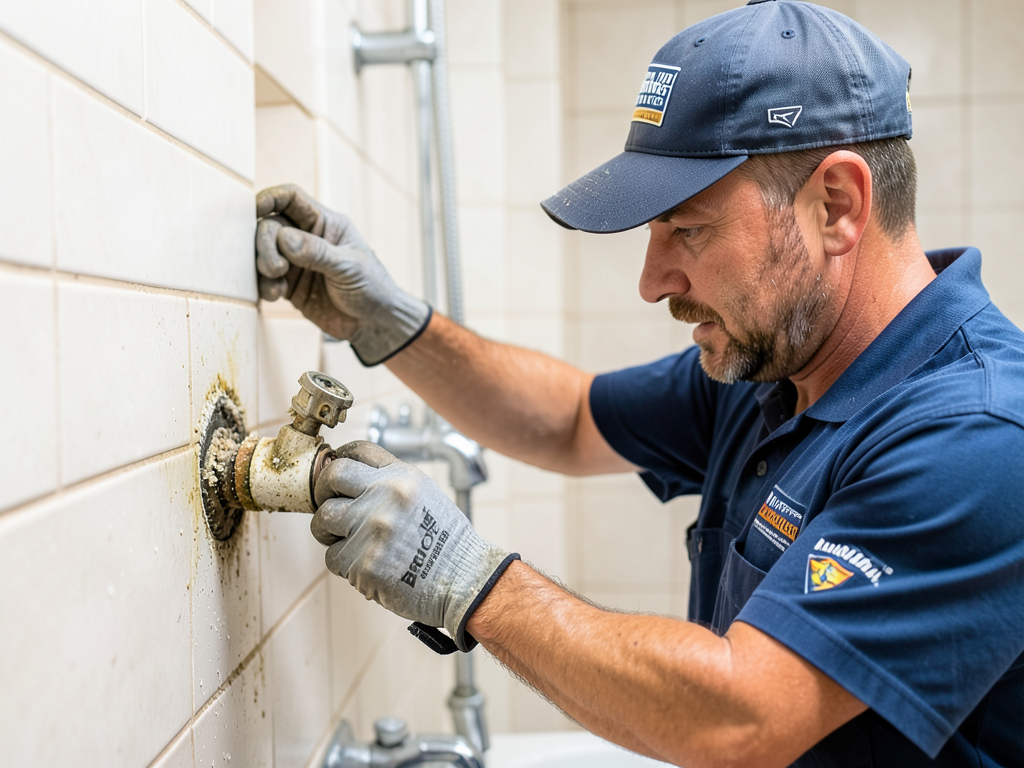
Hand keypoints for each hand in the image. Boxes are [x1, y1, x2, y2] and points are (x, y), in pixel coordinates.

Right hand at [255, 184, 430, 365]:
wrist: (374, 323)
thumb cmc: (373, 287)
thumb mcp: (350, 267)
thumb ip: (318, 253)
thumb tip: (283, 237)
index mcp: (325, 223)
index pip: (290, 198)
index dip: (270, 198)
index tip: (254, 209)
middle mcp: (305, 238)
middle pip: (270, 226)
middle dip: (265, 243)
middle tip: (276, 268)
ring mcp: (294, 262)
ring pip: (262, 252)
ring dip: (262, 265)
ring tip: (277, 282)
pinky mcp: (287, 285)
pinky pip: (264, 279)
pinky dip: (264, 285)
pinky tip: (276, 294)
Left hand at [312, 441, 517, 651]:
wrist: (464, 580)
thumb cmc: (446, 541)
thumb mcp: (425, 495)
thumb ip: (389, 483)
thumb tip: (349, 478)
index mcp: (402, 478)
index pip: (356, 451)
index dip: (340, 460)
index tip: (337, 476)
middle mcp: (386, 497)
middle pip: (331, 477)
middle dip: (323, 491)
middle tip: (330, 504)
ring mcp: (373, 530)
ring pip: (323, 520)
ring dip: (329, 532)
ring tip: (351, 541)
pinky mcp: (363, 564)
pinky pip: (332, 558)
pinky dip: (344, 564)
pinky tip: (368, 564)